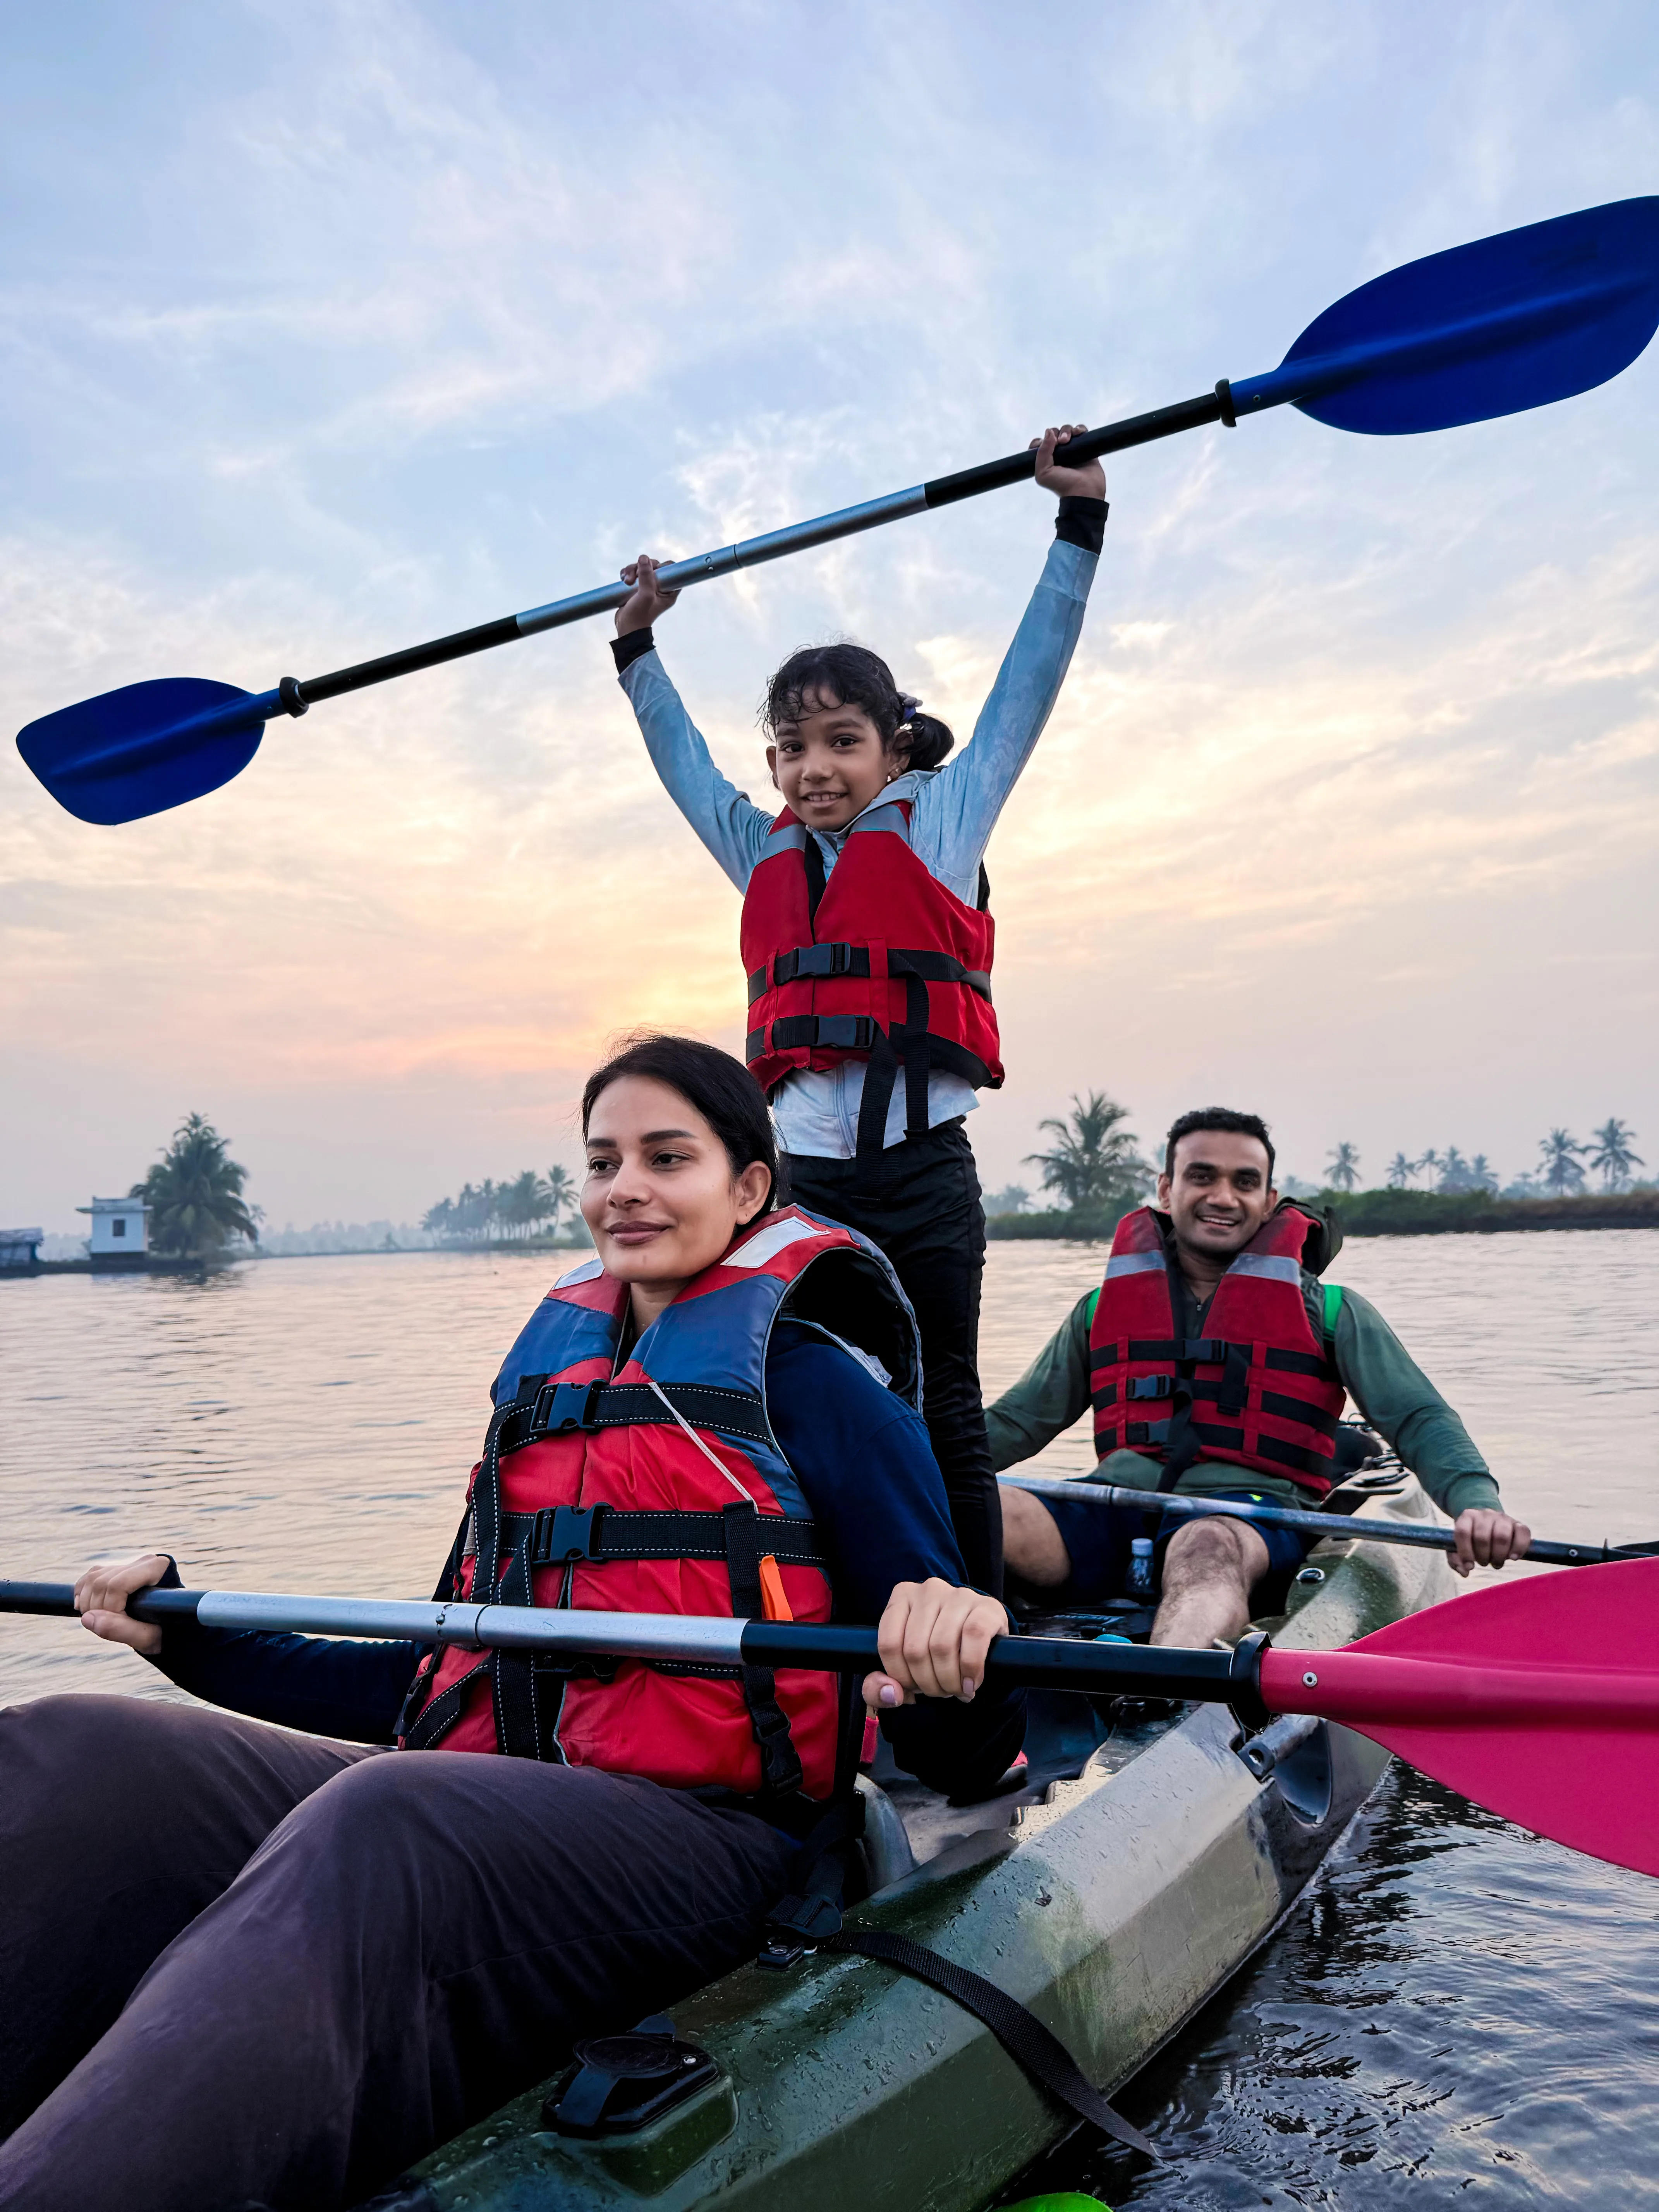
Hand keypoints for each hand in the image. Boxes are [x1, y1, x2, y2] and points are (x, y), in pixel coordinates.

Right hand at [74, 1553, 171, 1655]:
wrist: (166, 1631)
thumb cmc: (163, 1634)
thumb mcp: (148, 1638)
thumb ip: (122, 1629)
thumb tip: (88, 1618)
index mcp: (157, 1569)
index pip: (118, 1584)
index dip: (111, 1607)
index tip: (121, 1623)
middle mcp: (141, 1562)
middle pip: (102, 1582)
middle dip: (97, 1609)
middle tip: (108, 1627)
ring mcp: (126, 1566)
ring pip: (92, 1579)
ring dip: (87, 1605)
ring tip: (100, 1622)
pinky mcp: (113, 1573)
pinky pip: (87, 1579)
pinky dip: (81, 1596)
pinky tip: (85, 1611)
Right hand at [615, 552, 680, 636]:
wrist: (626, 628)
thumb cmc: (639, 615)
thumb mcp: (645, 594)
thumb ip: (646, 575)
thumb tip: (644, 557)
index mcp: (668, 591)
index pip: (671, 570)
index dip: (661, 567)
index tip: (651, 570)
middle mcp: (660, 588)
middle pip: (654, 566)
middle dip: (641, 568)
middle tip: (633, 578)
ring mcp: (648, 587)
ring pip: (641, 568)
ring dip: (632, 570)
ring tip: (626, 582)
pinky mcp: (637, 588)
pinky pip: (633, 573)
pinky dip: (627, 573)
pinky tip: (623, 580)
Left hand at [862, 1578, 1007, 1708]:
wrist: (985, 1640)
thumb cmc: (939, 1652)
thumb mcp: (907, 1665)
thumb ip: (882, 1685)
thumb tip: (891, 1694)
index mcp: (902, 1597)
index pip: (888, 1645)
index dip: (900, 1677)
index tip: (914, 1690)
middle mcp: (928, 1590)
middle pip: (915, 1650)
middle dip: (927, 1684)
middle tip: (940, 1693)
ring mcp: (959, 1595)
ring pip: (942, 1647)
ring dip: (948, 1681)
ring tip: (956, 1690)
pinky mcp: (987, 1606)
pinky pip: (973, 1637)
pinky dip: (971, 1669)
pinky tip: (971, 1683)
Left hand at [1030, 423, 1105, 501]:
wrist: (1084, 491)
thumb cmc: (1062, 485)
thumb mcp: (1043, 473)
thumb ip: (1042, 452)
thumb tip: (1049, 431)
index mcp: (1046, 460)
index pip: (1040, 443)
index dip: (1041, 440)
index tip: (1043, 443)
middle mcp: (1059, 454)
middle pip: (1054, 434)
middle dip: (1056, 434)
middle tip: (1061, 442)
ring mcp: (1072, 450)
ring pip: (1067, 431)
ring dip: (1067, 431)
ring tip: (1068, 440)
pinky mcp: (1086, 447)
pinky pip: (1082, 432)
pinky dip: (1080, 429)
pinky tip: (1079, 432)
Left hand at [1451, 1508, 1530, 1576]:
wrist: (1488, 1522)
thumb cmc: (1472, 1538)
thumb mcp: (1459, 1546)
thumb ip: (1456, 1560)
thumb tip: (1465, 1572)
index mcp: (1467, 1517)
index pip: (1463, 1532)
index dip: (1465, 1552)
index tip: (1469, 1566)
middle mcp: (1484, 1514)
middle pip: (1482, 1537)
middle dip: (1483, 1556)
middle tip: (1484, 1563)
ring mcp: (1502, 1517)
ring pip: (1502, 1536)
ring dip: (1499, 1555)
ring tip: (1497, 1562)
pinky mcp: (1518, 1523)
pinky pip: (1523, 1533)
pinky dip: (1519, 1548)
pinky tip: (1513, 1557)